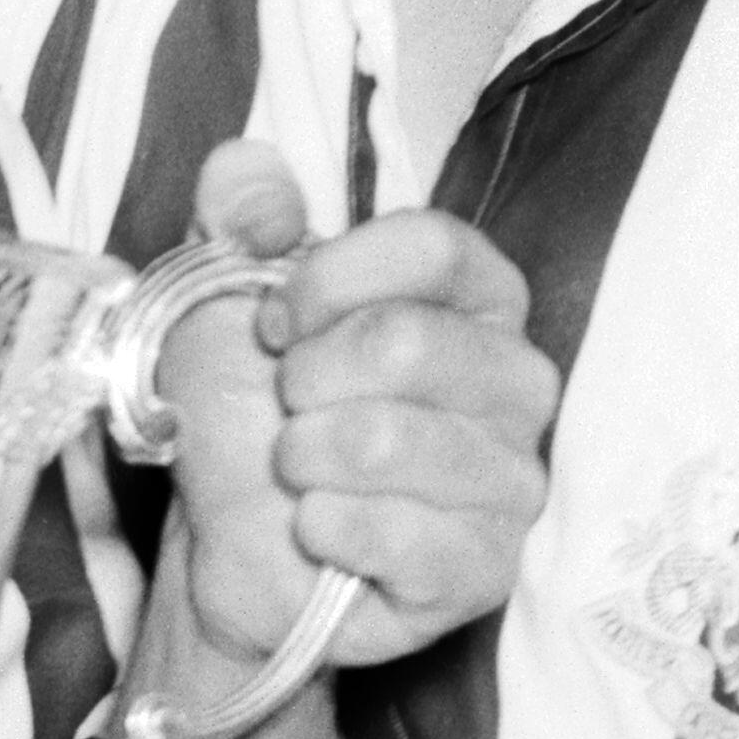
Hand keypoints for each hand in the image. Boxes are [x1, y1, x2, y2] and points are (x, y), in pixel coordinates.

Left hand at [146, 140, 551, 675]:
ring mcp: (511, 479)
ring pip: (391, 442)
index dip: (332, 277)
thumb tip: (244, 170)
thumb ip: (237, 216)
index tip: (275, 320)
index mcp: (474, 299)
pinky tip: (317, 530)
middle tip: (285, 408)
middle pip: (409, 341)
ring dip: (303, 457)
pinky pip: (399, 537)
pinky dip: (325, 530)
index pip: (436, 245)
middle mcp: (514, 381)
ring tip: (295, 470)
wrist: (227, 550)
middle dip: (306, 377)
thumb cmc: (247, 417)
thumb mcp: (224, 299)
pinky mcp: (486, 568)